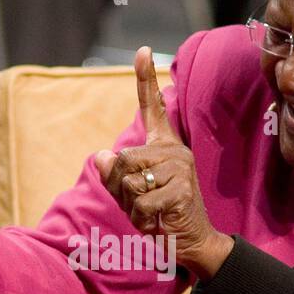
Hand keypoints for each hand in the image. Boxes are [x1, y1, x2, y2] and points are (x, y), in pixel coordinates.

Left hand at [93, 47, 231, 280]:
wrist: (190, 242)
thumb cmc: (159, 216)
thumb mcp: (129, 195)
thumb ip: (113, 176)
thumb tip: (103, 156)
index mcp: (163, 147)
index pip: (152, 108)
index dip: (146, 79)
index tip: (142, 51)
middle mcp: (174, 151)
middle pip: (123, 160)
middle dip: (122, 189)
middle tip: (143, 203)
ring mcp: (180, 169)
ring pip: (129, 183)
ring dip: (132, 206)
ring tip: (152, 213)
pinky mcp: (181, 189)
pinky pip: (140, 203)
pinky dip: (142, 219)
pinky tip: (158, 221)